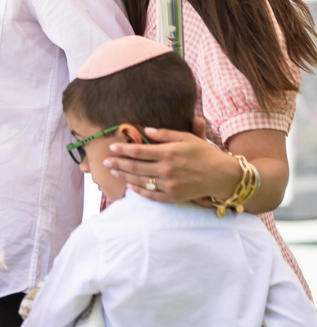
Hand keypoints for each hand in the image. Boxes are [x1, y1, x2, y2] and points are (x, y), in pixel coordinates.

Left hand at [104, 118, 240, 202]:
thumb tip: (146, 130)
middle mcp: (166, 169)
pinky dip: (138, 191)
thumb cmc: (204, 153)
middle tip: (105, 161)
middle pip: (135, 167)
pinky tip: (130, 186)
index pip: (139, 151)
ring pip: (140, 181)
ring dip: (124, 176)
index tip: (112, 147)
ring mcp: (168, 185)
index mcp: (168, 153)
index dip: (123, 149)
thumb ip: (165, 134)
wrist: (222, 176)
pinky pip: (150, 194)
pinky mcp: (172, 196)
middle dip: (118, 163)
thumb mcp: (187, 138)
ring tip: (113, 172)